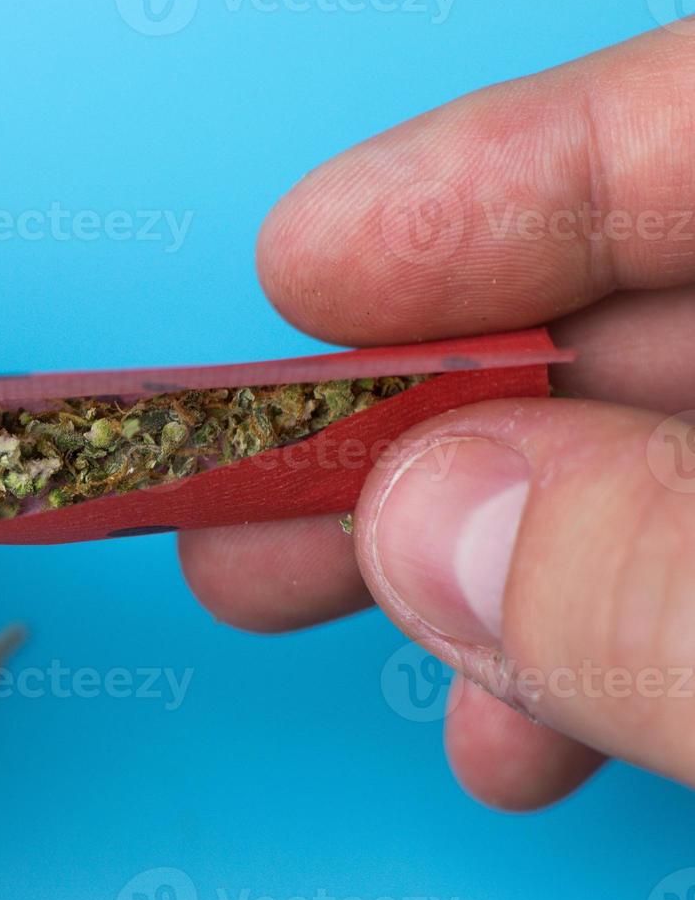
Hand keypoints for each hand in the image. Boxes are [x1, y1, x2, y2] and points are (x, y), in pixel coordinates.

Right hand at [178, 27, 694, 809]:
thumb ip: (672, 585)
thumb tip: (437, 523)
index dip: (497, 181)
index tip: (306, 268)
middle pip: (662, 305)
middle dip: (432, 408)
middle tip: (247, 488)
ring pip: (674, 449)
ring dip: (491, 542)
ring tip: (340, 620)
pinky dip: (614, 636)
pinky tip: (524, 718)